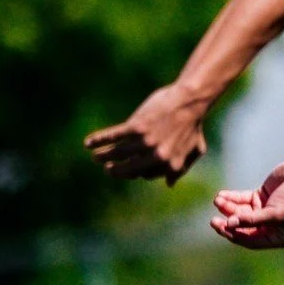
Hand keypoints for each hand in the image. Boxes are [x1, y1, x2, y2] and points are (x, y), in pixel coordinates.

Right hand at [85, 84, 208, 183]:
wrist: (189, 100)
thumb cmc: (193, 124)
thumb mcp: (195, 149)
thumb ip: (181, 168)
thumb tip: (169, 184)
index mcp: (170, 165)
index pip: (145, 175)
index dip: (136, 172)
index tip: (130, 165)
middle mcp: (157, 157)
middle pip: (128, 170)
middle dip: (115, 172)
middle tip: (107, 169)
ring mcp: (146, 142)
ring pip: (117, 154)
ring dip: (102, 156)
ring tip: (95, 156)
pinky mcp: (136, 127)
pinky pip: (113, 137)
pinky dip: (99, 140)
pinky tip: (88, 143)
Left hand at [210, 160, 283, 247]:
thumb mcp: (273, 213)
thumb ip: (251, 220)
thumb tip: (229, 225)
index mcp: (277, 238)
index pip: (250, 240)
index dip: (234, 235)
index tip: (221, 226)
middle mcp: (270, 227)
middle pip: (243, 229)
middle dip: (227, 224)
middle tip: (212, 221)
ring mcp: (264, 212)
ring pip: (240, 213)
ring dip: (228, 208)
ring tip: (217, 200)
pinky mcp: (261, 197)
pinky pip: (242, 200)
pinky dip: (232, 198)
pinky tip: (222, 195)